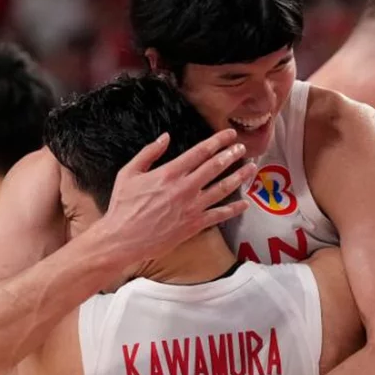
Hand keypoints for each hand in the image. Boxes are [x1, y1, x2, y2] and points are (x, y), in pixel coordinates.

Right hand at [97, 129, 255, 261]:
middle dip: (232, 154)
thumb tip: (165, 137)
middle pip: (215, 166)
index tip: (229, 134)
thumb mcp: (128, 173)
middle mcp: (185, 187)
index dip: (218, 141)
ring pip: (223, 188)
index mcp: (169, 172)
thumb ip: (148, 152)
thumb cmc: (123, 206)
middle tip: (243, 147)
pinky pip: (219, 215)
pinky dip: (234, 209)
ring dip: (239, 177)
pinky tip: (245, 203)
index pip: (200, 152)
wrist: (122, 239)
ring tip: (251, 167)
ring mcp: (192, 207)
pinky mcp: (194, 225)